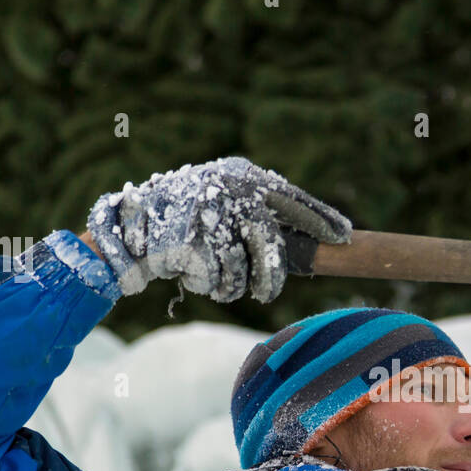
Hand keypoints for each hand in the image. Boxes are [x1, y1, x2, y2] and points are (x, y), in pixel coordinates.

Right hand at [86, 156, 351, 302]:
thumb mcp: (221, 205)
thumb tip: (308, 243)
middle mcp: (229, 189)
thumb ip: (256, 215)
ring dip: (230, 286)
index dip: (320, 219)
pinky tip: (189, 273)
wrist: (124, 226)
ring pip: (241, 270)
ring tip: (214, 280)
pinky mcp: (189, 241)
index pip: (291, 198)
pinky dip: (206, 285)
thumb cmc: (180, 220)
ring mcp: (209, 213)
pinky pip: (215, 279)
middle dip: (270, 277)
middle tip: (266, 294)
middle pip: (270, 243)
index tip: (346, 238)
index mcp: (242, 176)